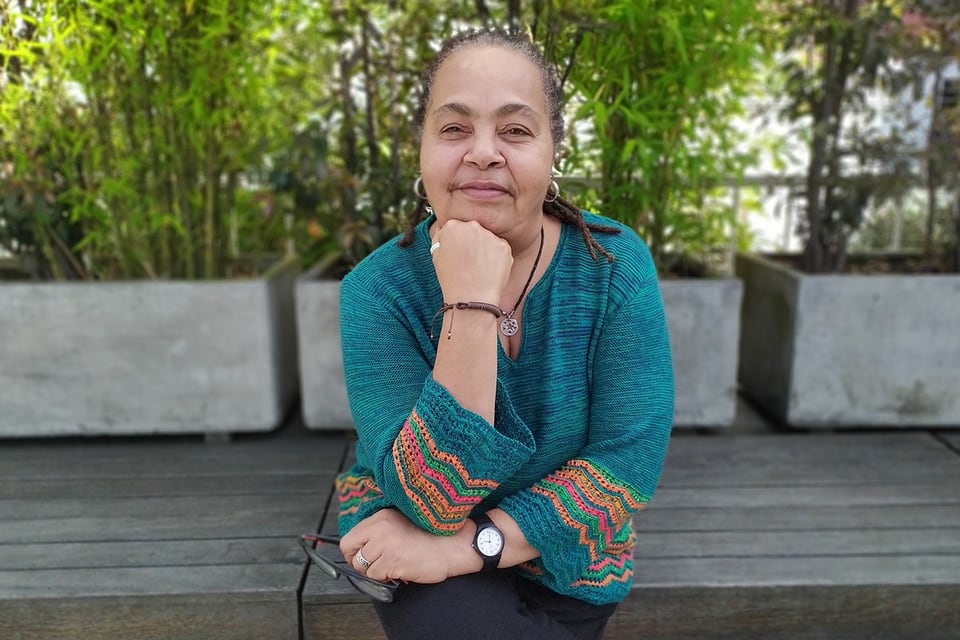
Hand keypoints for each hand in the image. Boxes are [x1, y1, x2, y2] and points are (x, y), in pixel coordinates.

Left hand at [340, 509, 475, 584]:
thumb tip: (362, 546)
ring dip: (375, 571)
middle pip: (352, 553)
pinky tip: (400, 570)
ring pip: (363, 568)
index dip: (353, 551)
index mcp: (381, 517)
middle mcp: (380, 529)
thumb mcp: (401, 522)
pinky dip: (386, 578)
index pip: (349, 538)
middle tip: (375, 566)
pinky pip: (376, 577)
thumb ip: (380, 530)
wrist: (454, 545)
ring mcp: (386, 546)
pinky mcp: (393, 563)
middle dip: (360, 563)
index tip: (361, 557)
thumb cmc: (432, 535)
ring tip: (392, 566)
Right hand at [432, 219, 511, 303]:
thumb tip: (444, 231)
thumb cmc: (451, 280)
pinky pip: (500, 248)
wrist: (471, 297)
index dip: (456, 242)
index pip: (455, 227)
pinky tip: (489, 270)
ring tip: (479, 268)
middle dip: (471, 242)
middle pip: (473, 230)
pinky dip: (496, 257)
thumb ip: (440, 238)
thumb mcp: (436, 256)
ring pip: (487, 239)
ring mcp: (490, 235)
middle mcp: (472, 226)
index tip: (458, 254)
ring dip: (484, 249)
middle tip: (469, 262)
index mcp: (452, 226)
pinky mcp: (504, 246)